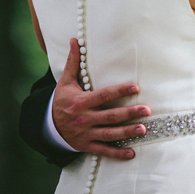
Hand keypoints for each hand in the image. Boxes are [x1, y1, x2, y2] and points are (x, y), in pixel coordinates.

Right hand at [52, 38, 149, 158]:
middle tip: (146, 110)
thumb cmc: (61, 101)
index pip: (104, 95)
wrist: (48, 125)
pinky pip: (104, 150)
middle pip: (110, 115)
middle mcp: (85, 118)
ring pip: (109, 134)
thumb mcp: (65, 81)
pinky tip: (131, 153)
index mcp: (81, 101)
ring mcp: (86, 133)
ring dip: (126, 132)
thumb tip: (74, 40)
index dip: (120, 91)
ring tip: (143, 129)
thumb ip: (73, 62)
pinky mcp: (87, 145)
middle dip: (129, 113)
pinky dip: (117, 153)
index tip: (135, 87)